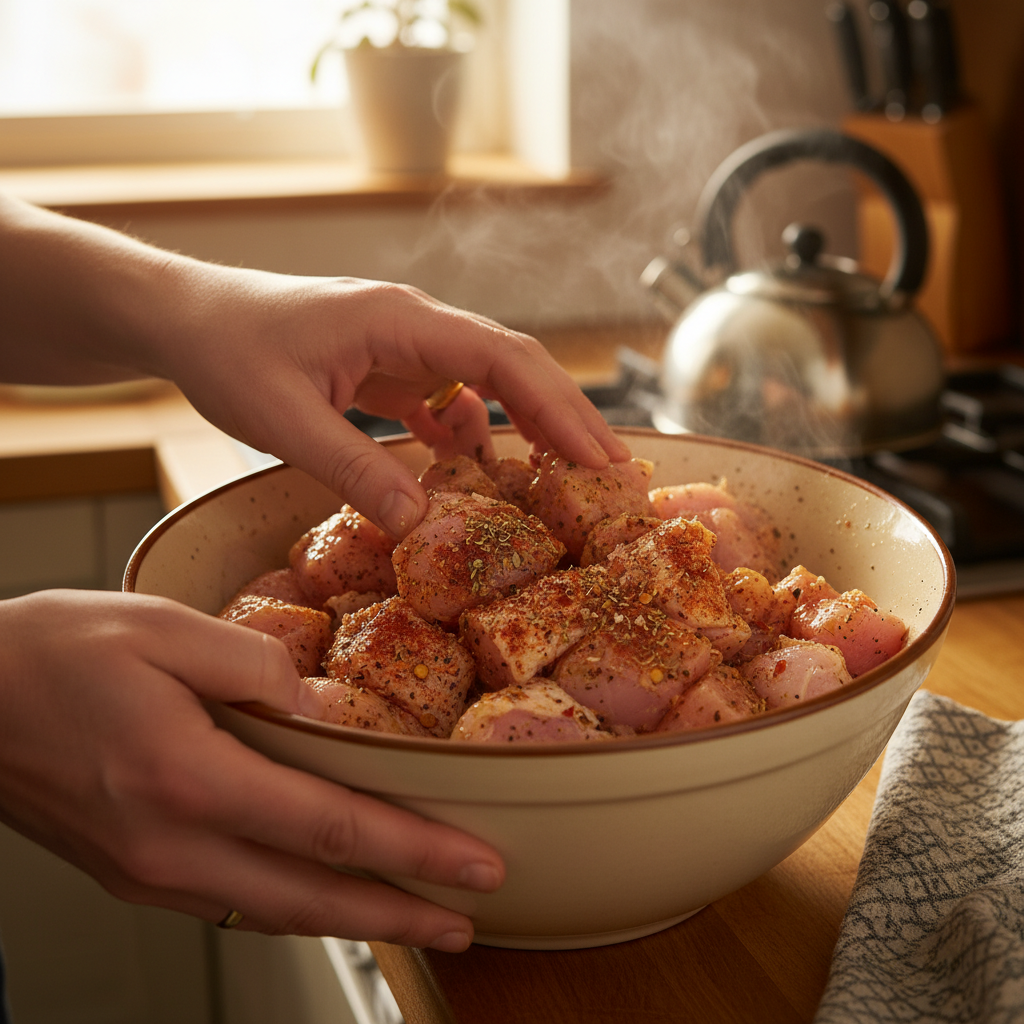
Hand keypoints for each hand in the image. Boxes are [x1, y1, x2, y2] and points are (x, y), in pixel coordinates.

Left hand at [0, 195, 628, 535]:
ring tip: (560, 482)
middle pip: (515, 368)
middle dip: (565, 419)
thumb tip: (421, 527)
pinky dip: (469, 438)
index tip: (600, 459)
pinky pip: (446, 403)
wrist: (182, 320)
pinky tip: (473, 472)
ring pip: (487, 386)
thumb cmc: (226, 352)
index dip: (561, 410)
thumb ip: (355, 469)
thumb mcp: (284, 419)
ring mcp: (404, 347)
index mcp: (401, 321)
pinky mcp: (387, 371)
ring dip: (524, 430)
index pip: (505, 359)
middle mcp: (414, 326)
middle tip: (611, 476)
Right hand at [0, 590, 503, 949]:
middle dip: (400, 915)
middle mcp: (171, 845)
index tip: (476, 868)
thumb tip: (320, 707)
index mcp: (189, 780)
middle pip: (313, 897)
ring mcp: (149, 869)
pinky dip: (293, 904)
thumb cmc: (52, 653)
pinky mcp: (133, 868)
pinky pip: (232, 899)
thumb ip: (254, 665)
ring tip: (413, 921)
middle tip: (467, 924)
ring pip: (273, 911)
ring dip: (353, 921)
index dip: (415, 853)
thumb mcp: (164, 627)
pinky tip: (323, 895)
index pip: (332, 830)